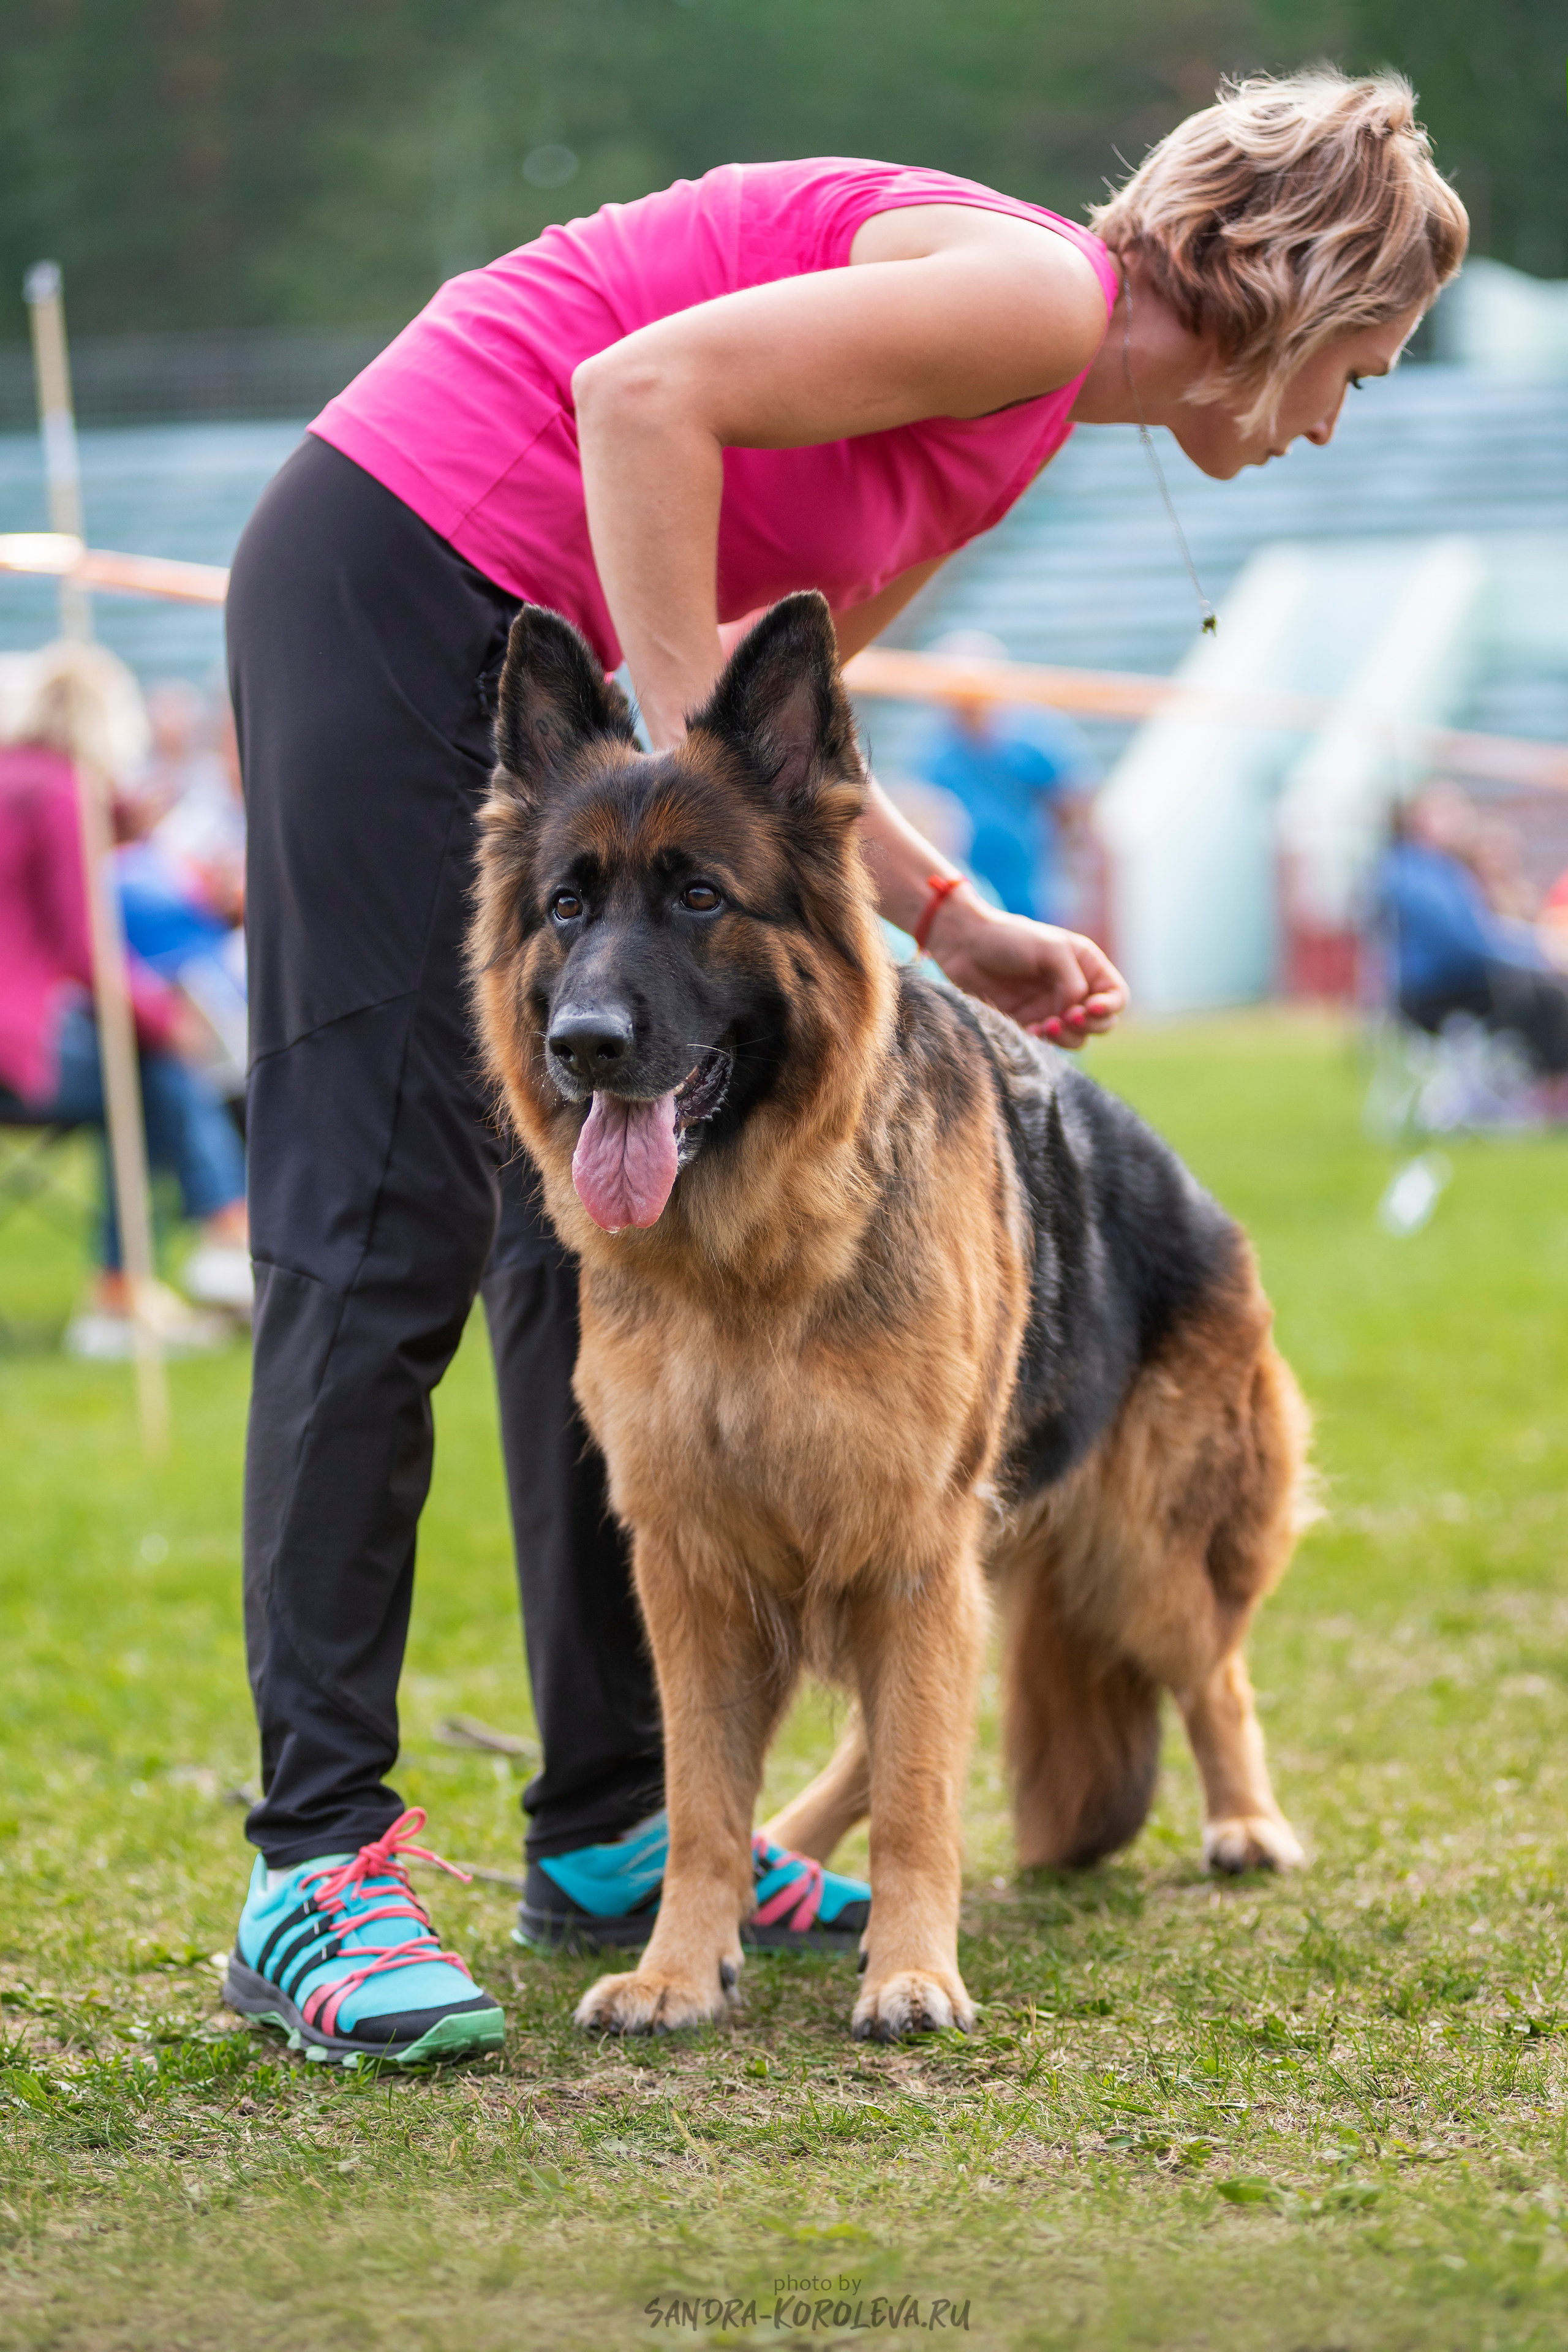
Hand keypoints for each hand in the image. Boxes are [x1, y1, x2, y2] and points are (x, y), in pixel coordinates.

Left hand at [926, 887, 1126, 1045]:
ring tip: (1045, 1025)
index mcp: (1086, 966)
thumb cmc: (1009, 938)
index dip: (1110, 1006)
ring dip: (1067, 1037)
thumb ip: (1072, 979)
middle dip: (1089, 1024)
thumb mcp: (1050, 949)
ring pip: (1078, 1038)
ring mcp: (1052, 1009)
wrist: (965, 946)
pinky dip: (1044, 1042)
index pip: (1116, 995)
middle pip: (1103, 1022)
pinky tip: (1030, 1030)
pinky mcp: (1030, 1024)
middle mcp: (1074, 989)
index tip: (1089, 1008)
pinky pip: (1048, 1043)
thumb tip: (1077, 1010)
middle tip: (1066, 1018)